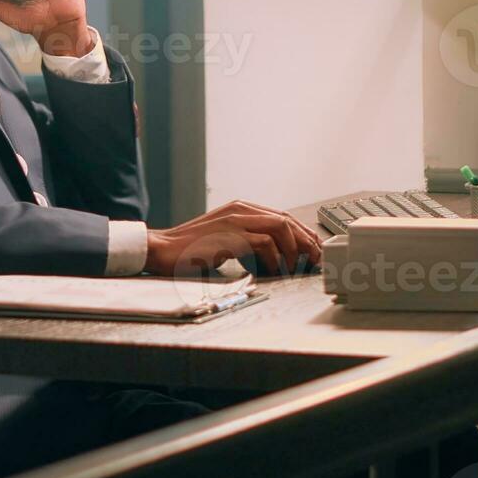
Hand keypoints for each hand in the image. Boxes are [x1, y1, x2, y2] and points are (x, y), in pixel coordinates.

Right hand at [145, 200, 321, 275]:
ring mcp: (235, 221)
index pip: (280, 216)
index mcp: (239, 208)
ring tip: (298, 264)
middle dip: (305, 239)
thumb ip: (243, 239)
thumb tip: (270, 253)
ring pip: (280, 227)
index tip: (312, 247)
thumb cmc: (188, 249)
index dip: (300, 232)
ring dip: (294, 247)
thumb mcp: (221, 238)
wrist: (162, 249)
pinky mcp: (231, 236)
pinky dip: (275, 257)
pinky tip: (275, 268)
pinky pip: (264, 243)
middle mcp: (240, 210)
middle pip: (285, 219)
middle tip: (315, 257)